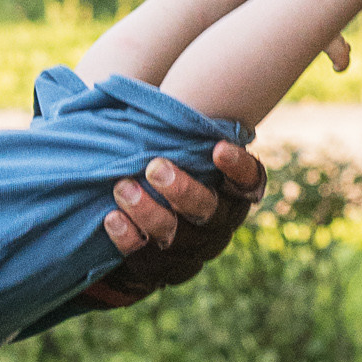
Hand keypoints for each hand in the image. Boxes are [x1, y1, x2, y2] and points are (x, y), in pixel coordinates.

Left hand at [85, 141, 265, 308]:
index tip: (217, 148)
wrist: (128, 218)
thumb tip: (137, 90)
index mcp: (231, 192)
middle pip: (210, 213)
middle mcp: (216, 223)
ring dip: (150, 214)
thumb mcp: (167, 144)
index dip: (238, 168)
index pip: (250, 181)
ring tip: (122, 188)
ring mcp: (189, 251)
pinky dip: (129, 241)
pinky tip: (111, 218)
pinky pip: (147, 264)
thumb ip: (169, 127)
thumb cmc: (154, 163)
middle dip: (183, 191)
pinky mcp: (159, 271)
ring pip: (178, 240)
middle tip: (154, 166)